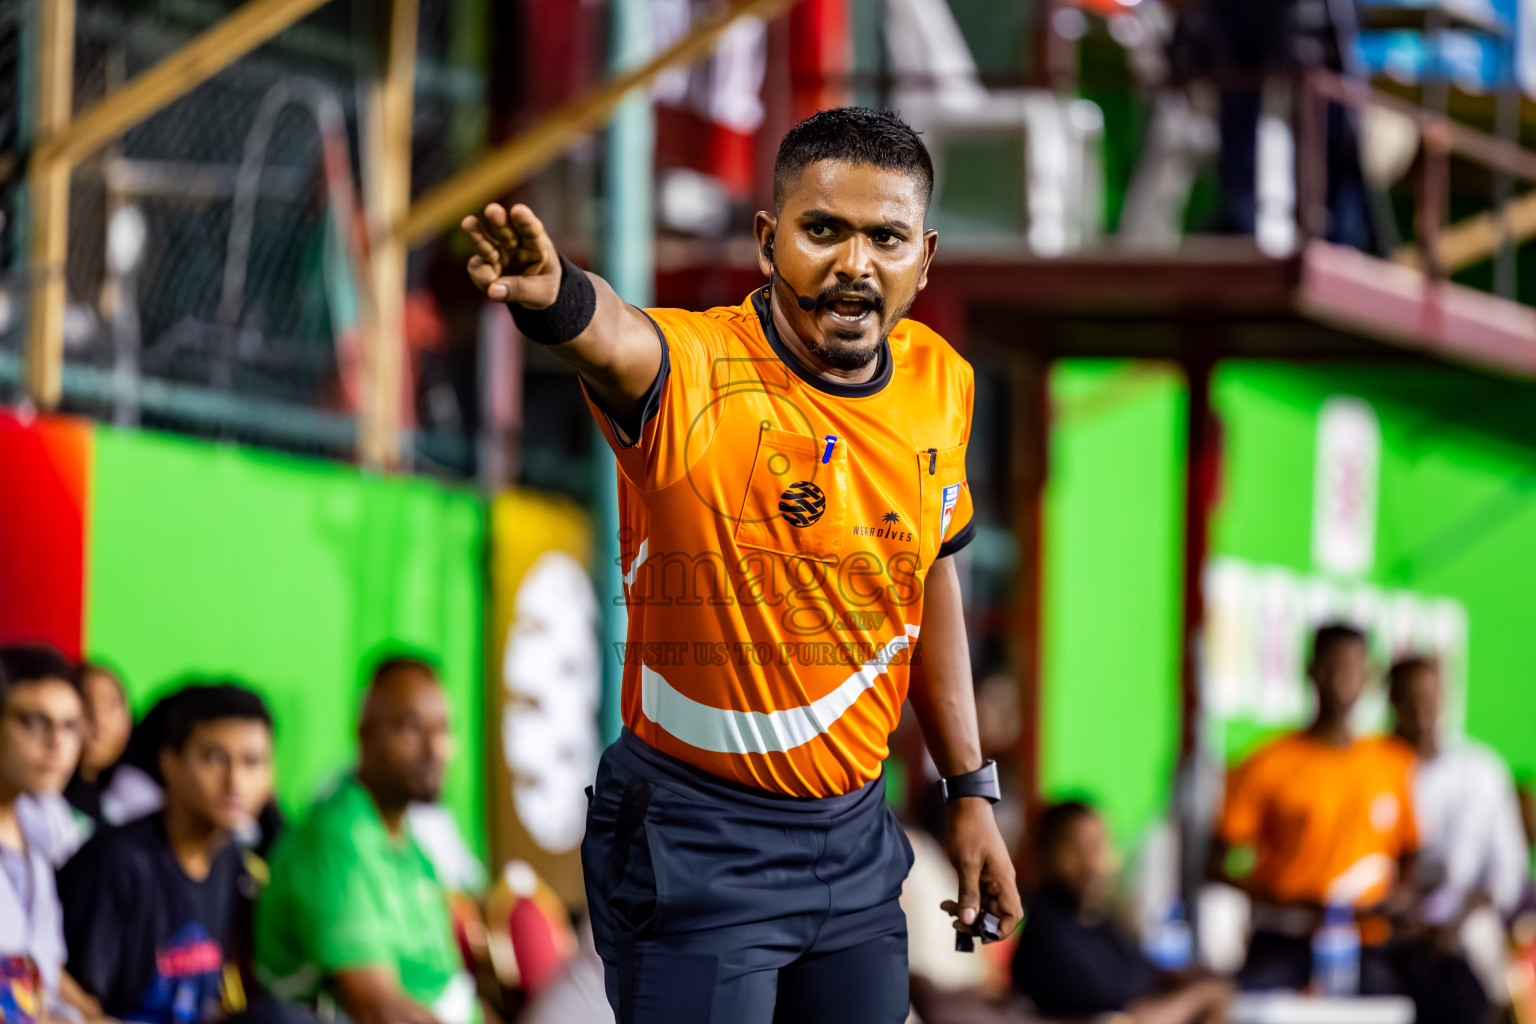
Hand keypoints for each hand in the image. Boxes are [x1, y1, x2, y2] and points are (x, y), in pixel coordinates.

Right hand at [461, 202, 560, 307]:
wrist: (532, 294)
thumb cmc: (542, 286)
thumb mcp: (543, 293)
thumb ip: (522, 290)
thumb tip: (493, 290)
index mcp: (536, 245)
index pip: (532, 231)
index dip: (525, 220)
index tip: (518, 210)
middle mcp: (515, 244)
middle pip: (505, 230)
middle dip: (498, 220)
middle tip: (493, 210)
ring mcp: (497, 252)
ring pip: (485, 241)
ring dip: (477, 233)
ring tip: (467, 223)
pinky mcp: (484, 264)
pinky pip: (477, 267)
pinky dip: (481, 275)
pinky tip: (490, 283)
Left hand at [939, 798, 1022, 936]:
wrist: (966, 805)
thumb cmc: (969, 830)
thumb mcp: (966, 863)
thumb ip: (969, 893)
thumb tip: (970, 920)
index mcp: (1004, 880)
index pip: (1013, 914)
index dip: (1001, 929)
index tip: (980, 934)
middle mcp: (1001, 883)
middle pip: (996, 915)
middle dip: (977, 924)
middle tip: (955, 923)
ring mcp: (991, 879)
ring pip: (983, 908)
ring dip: (967, 914)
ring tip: (946, 910)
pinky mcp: (980, 875)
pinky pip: (975, 897)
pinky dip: (963, 903)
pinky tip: (946, 903)